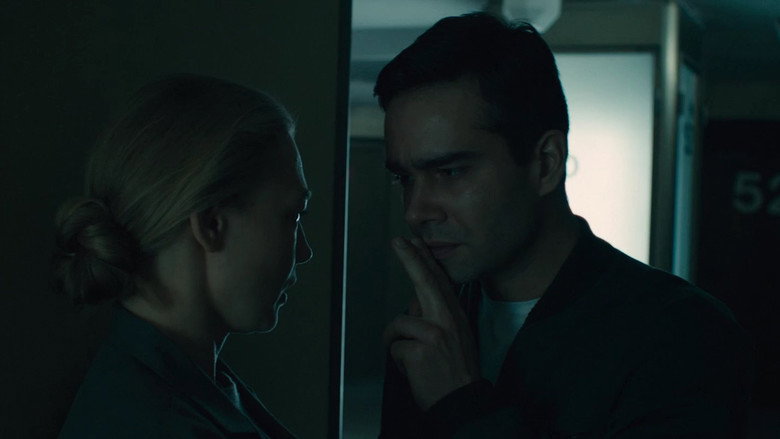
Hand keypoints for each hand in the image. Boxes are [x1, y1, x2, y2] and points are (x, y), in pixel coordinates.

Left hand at [384, 236, 479, 410]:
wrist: (462, 402)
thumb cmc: (455, 372)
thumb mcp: (453, 339)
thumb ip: (435, 318)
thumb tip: (414, 302)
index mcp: (454, 317)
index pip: (439, 282)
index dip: (426, 260)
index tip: (415, 242)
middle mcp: (446, 321)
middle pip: (424, 282)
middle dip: (411, 259)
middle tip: (399, 241)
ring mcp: (433, 334)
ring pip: (398, 324)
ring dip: (397, 343)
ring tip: (412, 359)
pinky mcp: (419, 350)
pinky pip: (394, 347)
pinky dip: (398, 362)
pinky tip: (413, 371)